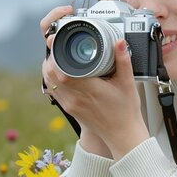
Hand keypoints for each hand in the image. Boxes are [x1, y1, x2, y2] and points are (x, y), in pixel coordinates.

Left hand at [42, 37, 148, 160]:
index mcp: (89, 89)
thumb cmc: (126, 110)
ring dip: (50, 68)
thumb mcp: (127, 82)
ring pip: (49, 82)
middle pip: (51, 74)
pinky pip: (53, 91)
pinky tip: (60, 71)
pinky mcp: (69, 109)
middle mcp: (75, 98)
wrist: (122, 134)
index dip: (56, 54)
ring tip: (58, 55)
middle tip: (58, 45)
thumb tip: (119, 41)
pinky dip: (52, 79)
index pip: (62, 71)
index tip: (57, 41)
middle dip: (52, 57)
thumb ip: (122, 60)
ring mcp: (70, 105)